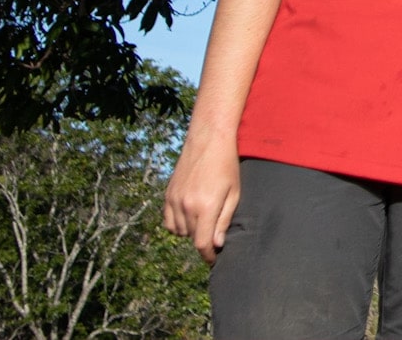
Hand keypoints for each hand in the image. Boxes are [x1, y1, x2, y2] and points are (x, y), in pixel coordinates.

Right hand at [163, 132, 240, 262]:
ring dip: (191, 232)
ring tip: (205, 221)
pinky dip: (178, 225)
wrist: (208, 141)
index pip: (202, 243)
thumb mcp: (234, 193)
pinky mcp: (167, 195)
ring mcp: (174, 200)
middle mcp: (187, 206)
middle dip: (203, 242)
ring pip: (180, 231)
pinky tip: (190, 217)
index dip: (208, 256)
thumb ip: (224, 220)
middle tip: (214, 238)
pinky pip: (169, 221)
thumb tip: (216, 244)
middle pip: (192, 238)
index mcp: (206, 207)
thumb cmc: (227, 166)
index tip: (214, 260)